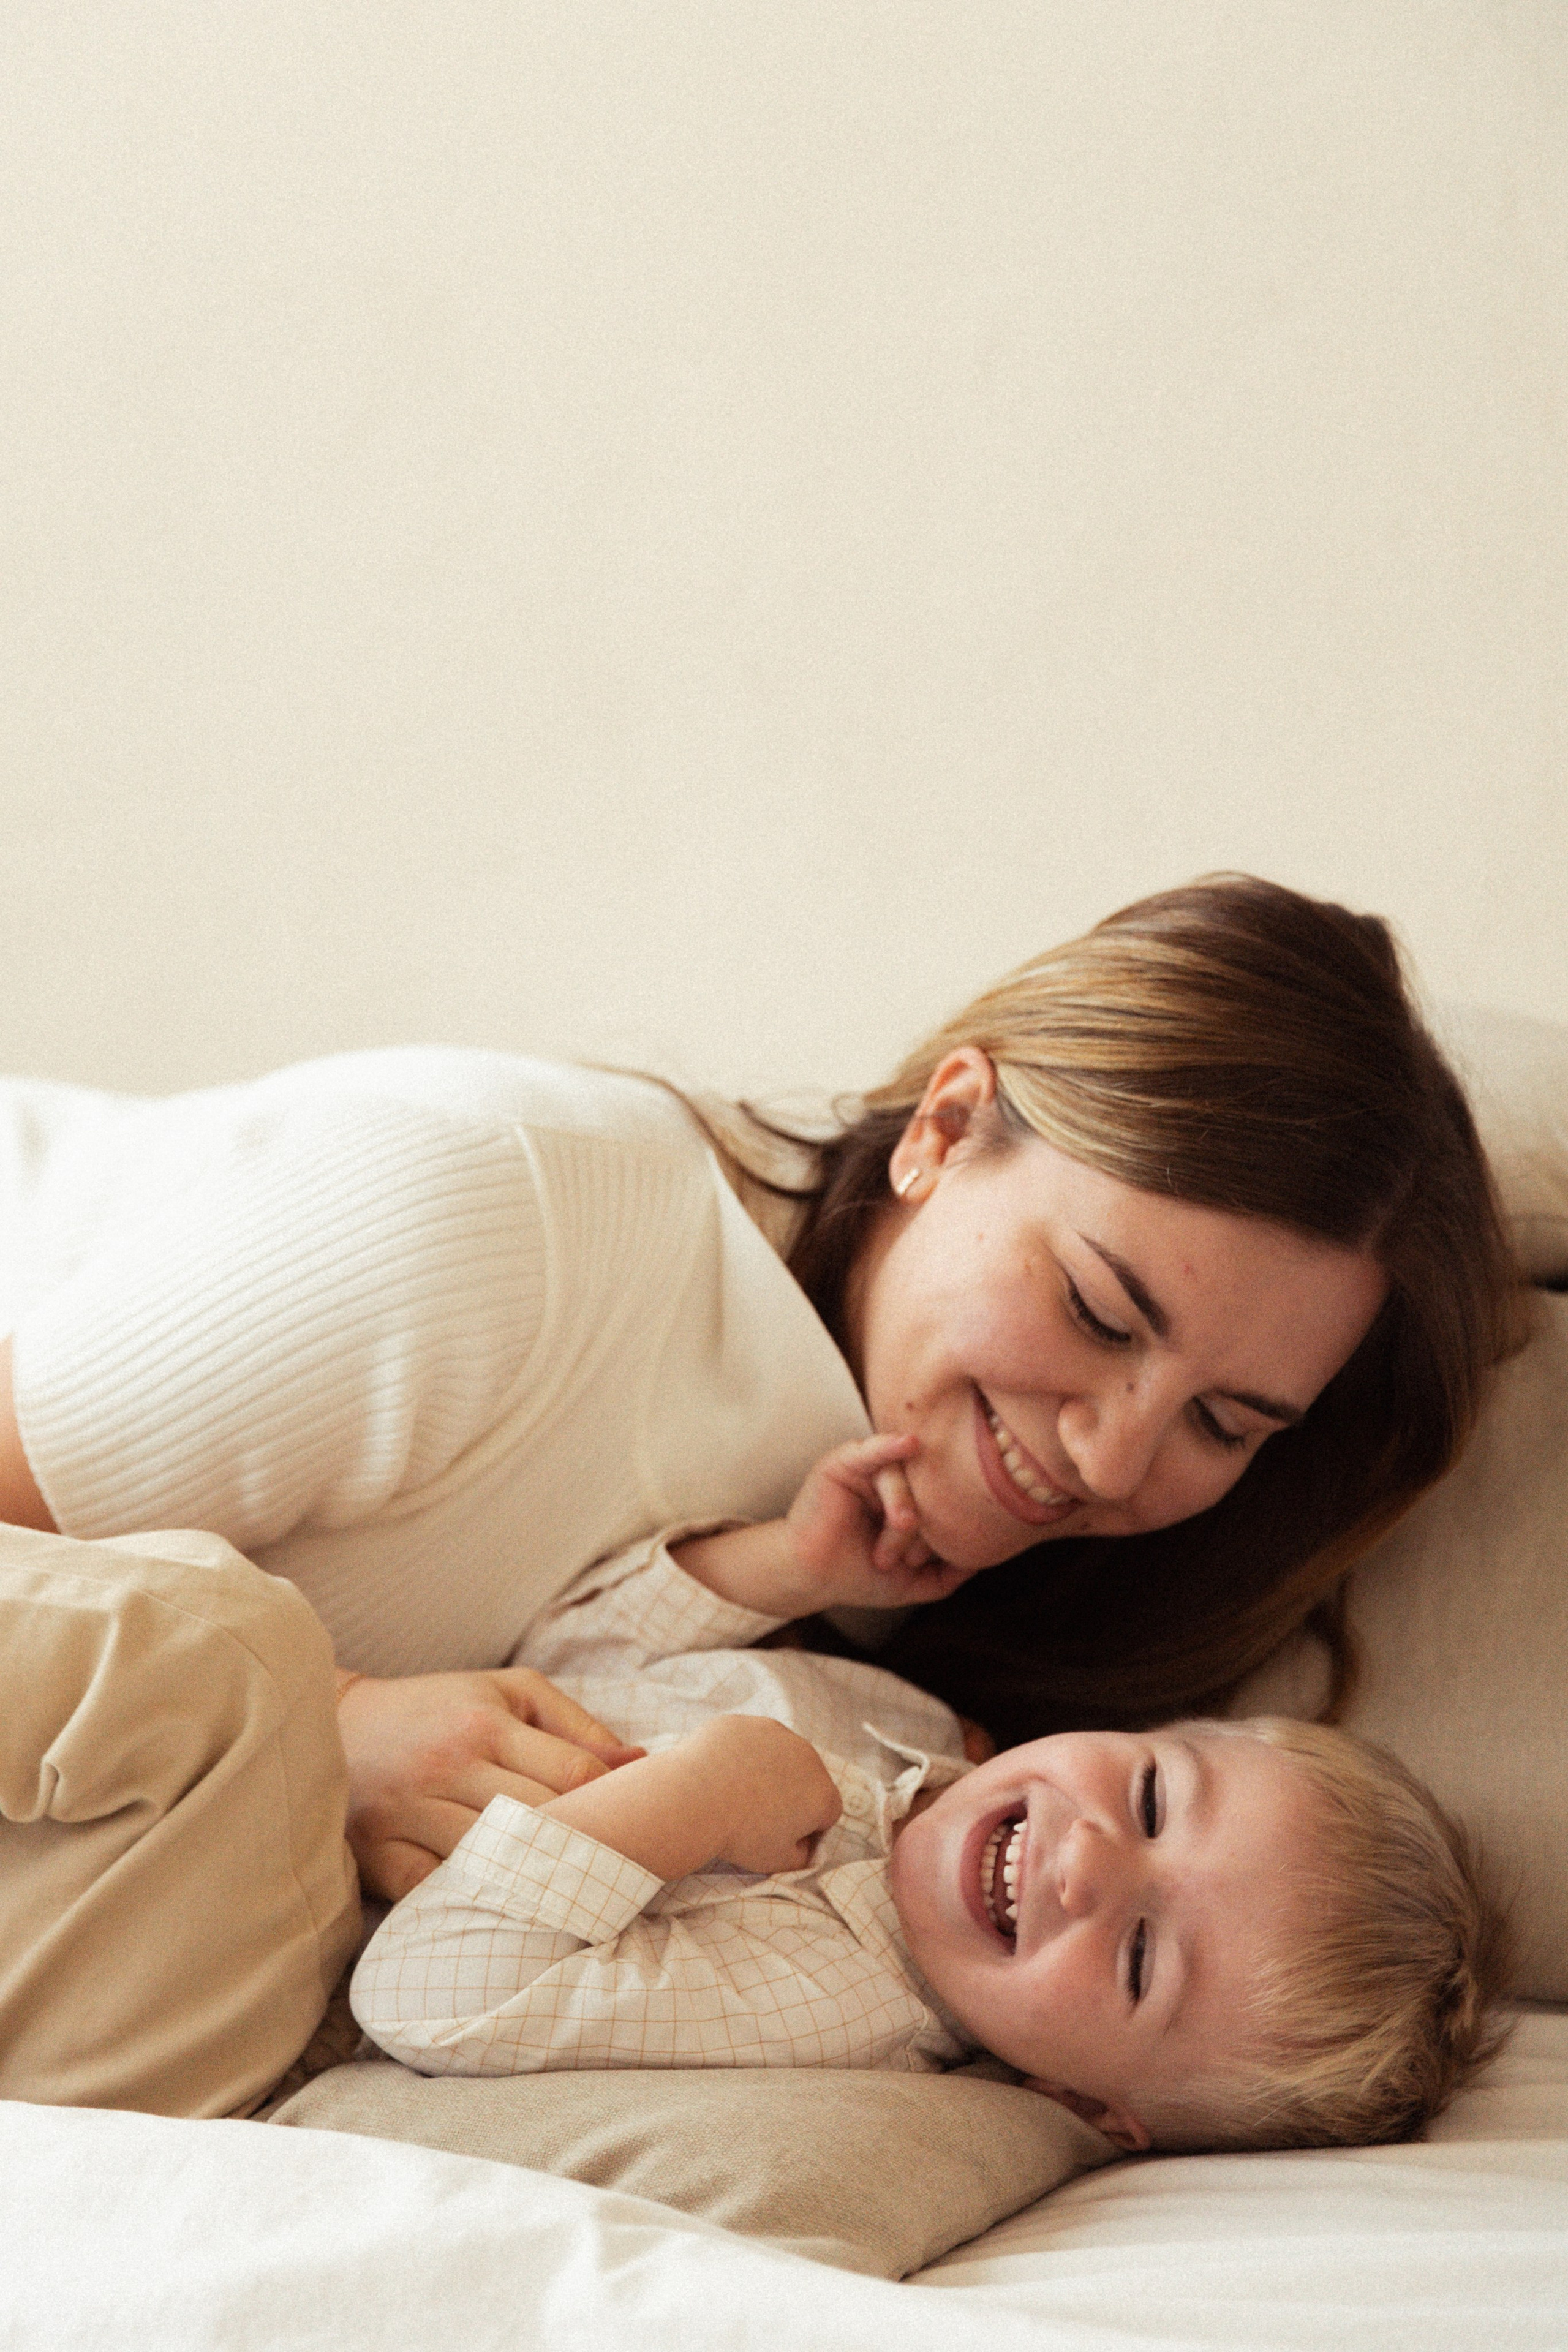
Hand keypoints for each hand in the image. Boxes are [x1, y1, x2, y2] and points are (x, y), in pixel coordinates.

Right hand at [337, 1666, 644, 1899]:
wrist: (334, 1725)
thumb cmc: (442, 1708)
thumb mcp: (510, 1693)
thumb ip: (578, 1726)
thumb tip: (640, 1762)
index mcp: (485, 1723)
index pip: (573, 1772)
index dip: (614, 1804)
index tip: (637, 1826)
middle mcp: (447, 1765)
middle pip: (541, 1820)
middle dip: (585, 1847)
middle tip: (620, 1872)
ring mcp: (408, 1812)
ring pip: (494, 1862)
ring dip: (536, 1882)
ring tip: (575, 1898)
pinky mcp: (377, 1851)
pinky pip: (436, 1892)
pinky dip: (470, 1904)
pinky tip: (503, 1909)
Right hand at [673, 1434, 974, 1617]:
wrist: (813, 1579)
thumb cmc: (859, 1575)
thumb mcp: (913, 1581)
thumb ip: (948, 1574)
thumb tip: (983, 1560)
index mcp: (913, 1498)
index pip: (946, 1500)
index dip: (942, 1533)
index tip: (920, 1564)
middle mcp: (894, 1477)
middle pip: (928, 1489)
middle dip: (922, 1530)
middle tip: (906, 1561)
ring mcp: (869, 1467)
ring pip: (904, 1478)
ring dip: (901, 1514)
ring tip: (887, 1549)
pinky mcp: (844, 1462)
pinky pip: (872, 1450)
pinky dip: (890, 1446)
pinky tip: (909, 1444)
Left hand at [688, 1715, 843, 1873]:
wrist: (693, 1800)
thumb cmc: (738, 1835)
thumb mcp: (777, 1862)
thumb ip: (802, 1857)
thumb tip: (806, 1846)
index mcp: (821, 1792)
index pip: (828, 1813)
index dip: (809, 1829)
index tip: (784, 1836)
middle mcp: (806, 1756)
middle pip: (806, 1779)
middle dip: (791, 1795)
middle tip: (759, 1815)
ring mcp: (774, 1733)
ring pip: (777, 1755)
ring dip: (767, 1771)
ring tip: (737, 1793)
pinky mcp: (743, 1723)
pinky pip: (746, 1741)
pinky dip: (738, 1755)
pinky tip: (719, 1774)